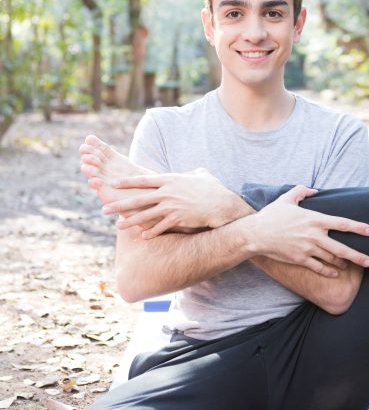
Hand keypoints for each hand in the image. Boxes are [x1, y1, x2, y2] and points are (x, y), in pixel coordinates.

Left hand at [101, 169, 240, 236]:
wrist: (221, 205)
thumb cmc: (212, 188)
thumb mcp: (200, 175)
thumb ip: (190, 174)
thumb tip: (189, 173)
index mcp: (170, 180)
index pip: (143, 180)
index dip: (127, 182)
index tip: (113, 183)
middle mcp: (167, 193)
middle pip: (138, 199)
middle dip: (120, 204)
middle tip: (104, 208)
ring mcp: (171, 207)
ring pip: (145, 215)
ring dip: (130, 221)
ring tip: (117, 225)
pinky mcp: (177, 220)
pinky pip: (160, 227)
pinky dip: (151, 232)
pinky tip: (142, 236)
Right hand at [246, 185, 368, 276]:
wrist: (256, 234)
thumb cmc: (271, 215)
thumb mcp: (286, 199)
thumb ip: (301, 191)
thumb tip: (313, 190)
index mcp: (314, 219)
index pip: (342, 223)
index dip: (358, 227)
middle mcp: (314, 235)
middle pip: (341, 248)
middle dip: (357, 255)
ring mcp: (307, 249)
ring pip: (331, 259)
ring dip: (343, 263)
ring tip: (350, 265)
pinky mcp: (300, 259)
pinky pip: (319, 268)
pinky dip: (329, 272)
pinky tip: (336, 273)